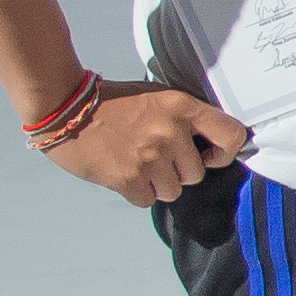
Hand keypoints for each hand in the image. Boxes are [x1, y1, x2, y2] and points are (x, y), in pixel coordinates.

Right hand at [45, 83, 248, 205]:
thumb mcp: (157, 96)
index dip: (225, 152)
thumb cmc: (112, 102)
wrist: (65, 107)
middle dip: (178, 171)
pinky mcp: (128, 178)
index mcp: (182, 107)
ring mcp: (149, 156)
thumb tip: (210, 144)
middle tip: (154, 155)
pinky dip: (136, 192)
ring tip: (136, 163)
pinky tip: (123, 172)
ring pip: (173, 191)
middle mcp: (170, 132)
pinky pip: (147, 200)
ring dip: (157, 184)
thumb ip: (185, 117)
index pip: (231, 135)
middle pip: (196, 174)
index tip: (210, 155)